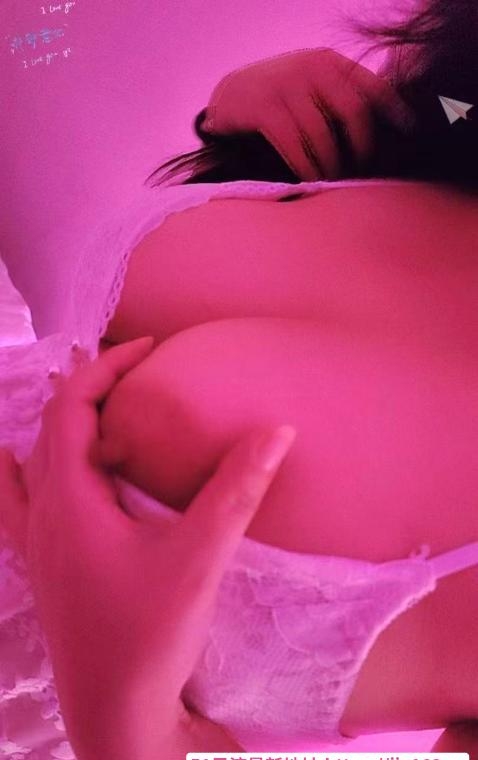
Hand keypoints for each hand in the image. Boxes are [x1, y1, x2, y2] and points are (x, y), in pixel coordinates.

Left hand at [0, 337, 295, 758]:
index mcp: (69, 501)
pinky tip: (16, 469)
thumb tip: (276, 432)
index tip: (147, 349)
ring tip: (90, 405)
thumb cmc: (152, 635)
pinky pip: (17, 505)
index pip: (70, 409)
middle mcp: (42, 517)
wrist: (117, 715)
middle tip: (133, 371)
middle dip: (89, 390)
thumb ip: (237, 491)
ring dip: (60, 426)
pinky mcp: (45, 571)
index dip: (105, 368)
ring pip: (31, 464)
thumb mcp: (200, 557)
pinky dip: (18, 473)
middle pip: (50, 429)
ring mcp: (37, 547)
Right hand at [202, 47, 415, 180]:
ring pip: (322, 134)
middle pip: (353, 111)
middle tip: (361, 172)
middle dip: (362, 147)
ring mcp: (286, 86)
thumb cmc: (281, 98)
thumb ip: (339, 97)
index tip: (409, 136)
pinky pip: (293, 145)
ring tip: (333, 182)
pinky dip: (304, 168)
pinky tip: (309, 181)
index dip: (395, 112)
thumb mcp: (312, 86)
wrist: (229, 95)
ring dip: (331, 165)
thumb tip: (384, 131)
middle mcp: (311, 68)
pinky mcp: (264, 109)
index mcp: (330, 62)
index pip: (372, 86)